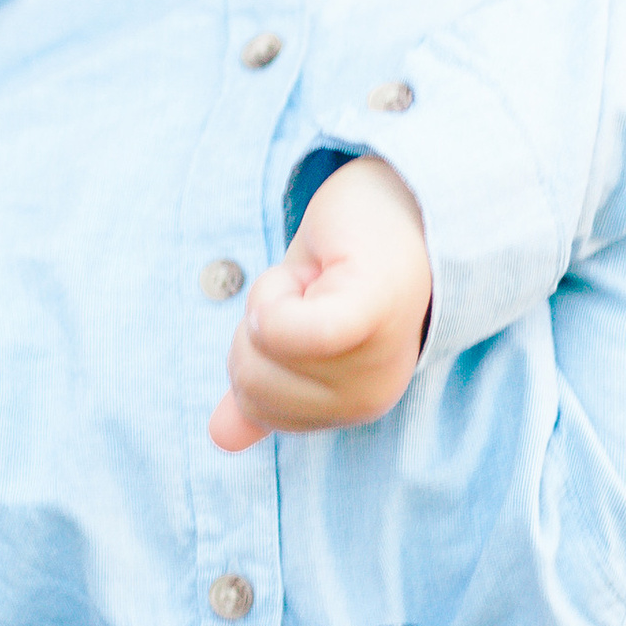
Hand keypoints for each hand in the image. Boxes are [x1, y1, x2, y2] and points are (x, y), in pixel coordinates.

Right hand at [210, 155, 430, 452]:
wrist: (403, 187)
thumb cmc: (349, 253)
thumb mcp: (293, 320)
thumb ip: (264, 379)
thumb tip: (221, 437)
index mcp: (353, 407)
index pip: (256, 405)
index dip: (255, 344)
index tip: (305, 306)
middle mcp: (371, 398)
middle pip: (253, 380)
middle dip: (260, 318)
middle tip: (315, 284)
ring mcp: (377, 361)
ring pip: (261, 344)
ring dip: (274, 291)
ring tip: (326, 272)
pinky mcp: (372, 312)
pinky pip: (288, 333)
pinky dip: (277, 298)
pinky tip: (314, 273)